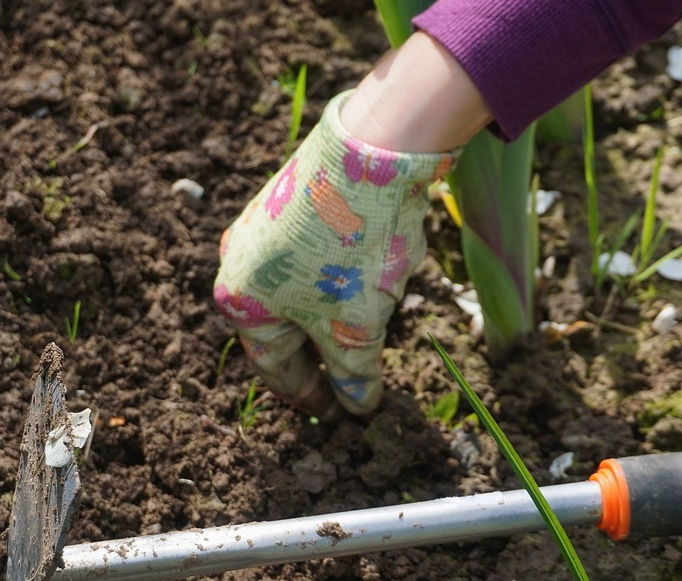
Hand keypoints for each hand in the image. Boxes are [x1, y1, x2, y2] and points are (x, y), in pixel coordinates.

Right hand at [214, 91, 456, 417]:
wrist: (372, 152)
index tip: (338, 414)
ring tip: (367, 331)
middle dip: (322, 356)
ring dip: (332, 318)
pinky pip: (311, 260)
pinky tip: (367, 282)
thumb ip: (354, 375)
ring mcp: (263, 228)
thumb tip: (358, 407)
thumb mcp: (356, 328)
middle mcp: (240, 263)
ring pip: (300, 293)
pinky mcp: (291, 202)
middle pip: (285, 330)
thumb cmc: (353, 251)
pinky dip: (337, 282)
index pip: (276, 368)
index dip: (311, 397)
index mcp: (241, 303)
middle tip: (352, 380)